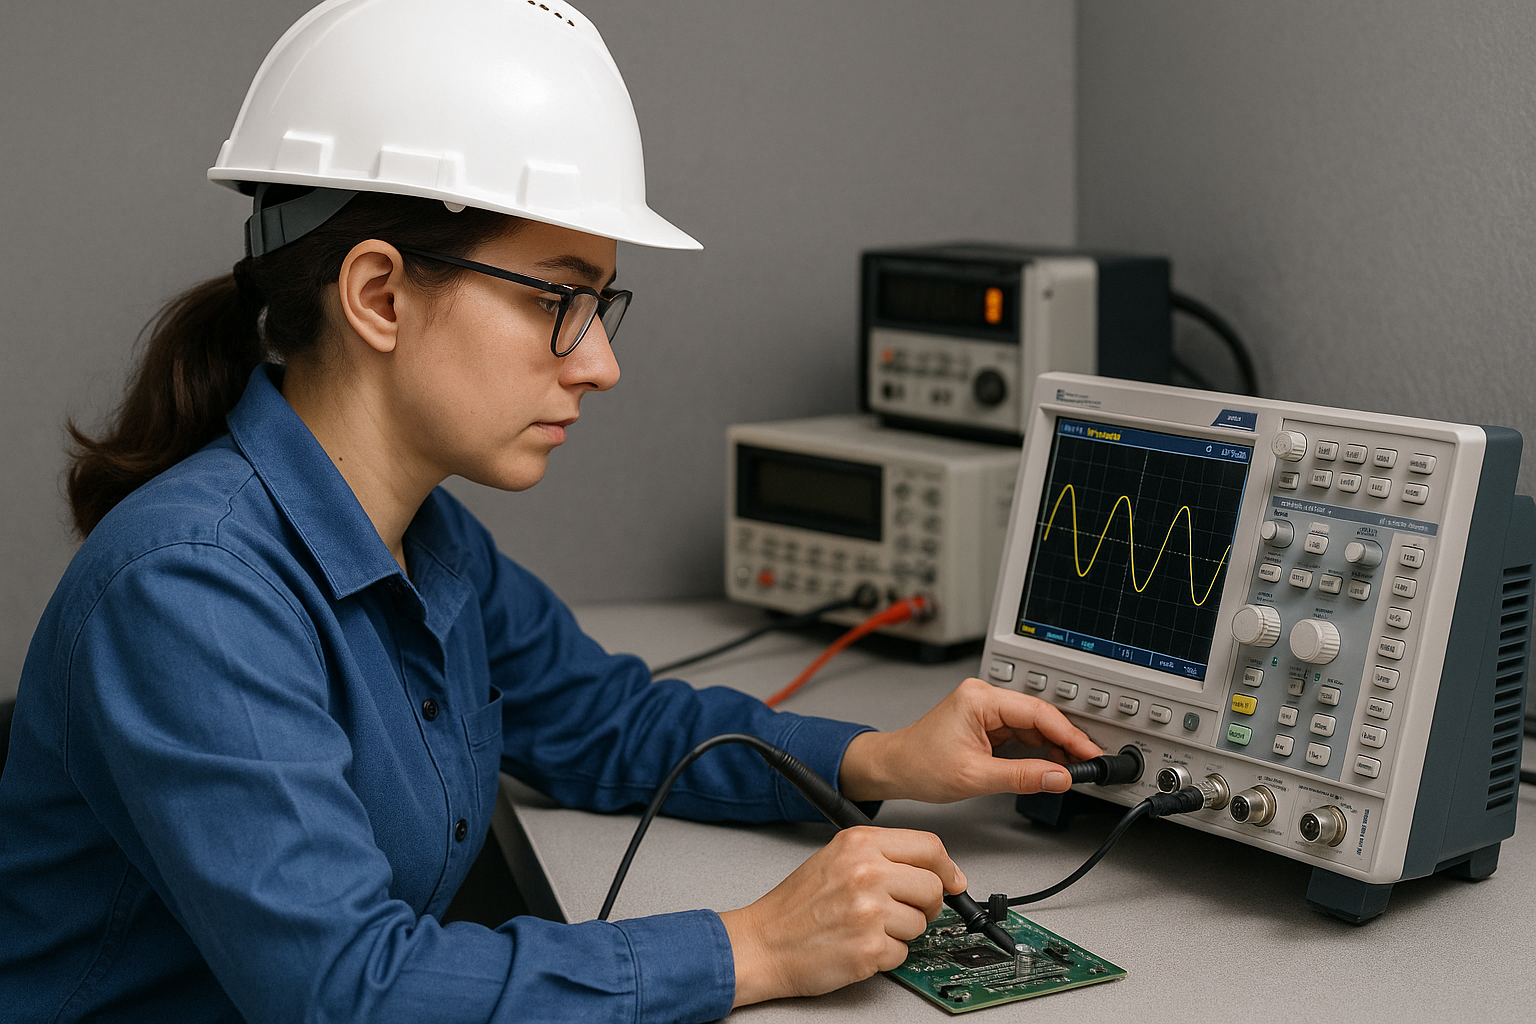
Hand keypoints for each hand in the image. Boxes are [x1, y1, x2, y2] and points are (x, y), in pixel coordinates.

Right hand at [719, 826, 964, 1006]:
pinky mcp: (870, 947)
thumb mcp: (835, 858)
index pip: (929, 846)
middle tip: (898, 911)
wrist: (762, 943)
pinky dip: (885, 955)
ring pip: (920, 923)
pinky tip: (858, 945)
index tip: (953, 881)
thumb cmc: (794, 906)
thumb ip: (882, 857)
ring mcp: (869, 911)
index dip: (947, 868)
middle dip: (923, 905)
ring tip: (864, 927)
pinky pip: (903, 953)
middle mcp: (867, 872)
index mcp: (859, 843)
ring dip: (899, 932)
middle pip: (933, 887)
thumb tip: (935, 869)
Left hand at [837, 677, 1102, 803]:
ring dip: (1052, 748)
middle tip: (1087, 764)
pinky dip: (1036, 751)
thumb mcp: (975, 776)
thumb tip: (1059, 777)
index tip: (1089, 753)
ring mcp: (985, 709)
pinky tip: (1049, 766)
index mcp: (980, 699)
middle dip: (1064, 741)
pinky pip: (1020, 734)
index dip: (1069, 734)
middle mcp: (984, 697)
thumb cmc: (919, 765)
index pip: (1037, 712)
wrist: (893, 768)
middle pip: (1038, 716)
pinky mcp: (985, 723)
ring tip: (1072, 770)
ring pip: (1031, 726)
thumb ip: (1022, 777)